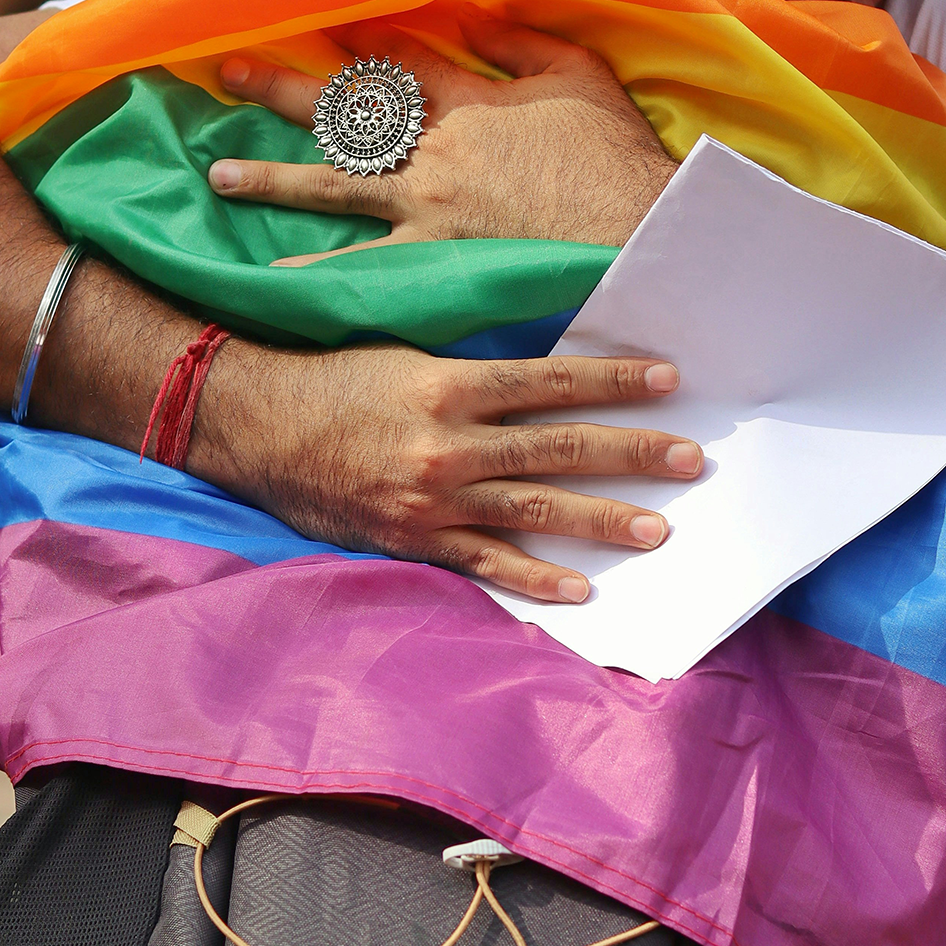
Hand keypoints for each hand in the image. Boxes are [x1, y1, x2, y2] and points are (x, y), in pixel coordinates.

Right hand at [193, 338, 702, 602]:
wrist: (252, 423)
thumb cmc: (330, 379)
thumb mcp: (406, 354)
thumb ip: (473, 375)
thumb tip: (544, 383)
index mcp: (451, 384)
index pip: (553, 380)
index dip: (614, 380)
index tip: (668, 379)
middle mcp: (451, 442)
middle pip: (561, 446)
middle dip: (633, 453)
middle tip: (692, 460)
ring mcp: (434, 496)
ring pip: (535, 508)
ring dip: (602, 519)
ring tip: (658, 529)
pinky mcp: (414, 537)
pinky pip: (485, 562)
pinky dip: (534, 578)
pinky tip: (580, 590)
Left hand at [206, 20, 676, 261]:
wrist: (636, 234)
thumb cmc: (618, 157)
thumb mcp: (582, 74)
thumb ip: (523, 42)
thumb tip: (472, 15)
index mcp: (469, 101)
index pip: (401, 59)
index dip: (361, 38)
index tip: (324, 25)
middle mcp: (433, 150)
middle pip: (345, 112)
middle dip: (283, 88)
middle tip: (229, 72)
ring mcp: (427, 207)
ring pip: (334, 185)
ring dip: (273, 178)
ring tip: (220, 175)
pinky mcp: (433, 260)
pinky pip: (363, 264)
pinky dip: (317, 272)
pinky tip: (271, 276)